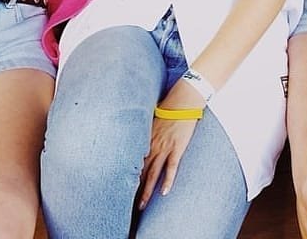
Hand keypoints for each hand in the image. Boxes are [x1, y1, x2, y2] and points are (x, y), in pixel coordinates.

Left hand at [138, 80, 204, 209]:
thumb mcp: (153, 118)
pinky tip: (164, 192)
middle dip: (135, 190)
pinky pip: (171, 167)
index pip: (134, 162)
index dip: (129, 177)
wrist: (183, 100)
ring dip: (147, 191)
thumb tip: (142, 136)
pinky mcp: (177, 148)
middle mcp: (152, 145)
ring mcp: (165, 147)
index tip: (123, 190)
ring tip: (142, 206)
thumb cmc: (169, 107)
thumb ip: (147, 130)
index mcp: (146, 138)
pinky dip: (168, 181)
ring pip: (153, 173)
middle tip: (129, 205)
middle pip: (141, 172)